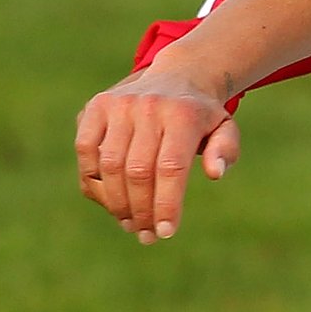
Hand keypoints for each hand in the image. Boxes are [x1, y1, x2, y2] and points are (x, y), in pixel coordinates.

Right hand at [74, 66, 239, 242]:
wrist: (177, 76)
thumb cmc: (201, 116)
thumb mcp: (224, 128)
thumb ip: (225, 149)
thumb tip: (215, 173)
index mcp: (183, 114)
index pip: (171, 167)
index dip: (166, 204)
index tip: (165, 233)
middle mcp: (149, 107)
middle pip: (138, 172)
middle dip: (141, 210)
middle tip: (147, 234)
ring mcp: (119, 105)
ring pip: (110, 166)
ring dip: (117, 203)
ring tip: (130, 223)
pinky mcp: (95, 107)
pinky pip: (86, 151)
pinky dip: (94, 181)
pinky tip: (110, 199)